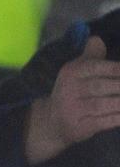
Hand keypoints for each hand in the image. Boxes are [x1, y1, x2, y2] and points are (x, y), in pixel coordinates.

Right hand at [24, 36, 119, 164]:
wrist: (52, 122)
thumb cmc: (72, 93)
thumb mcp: (76, 73)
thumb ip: (90, 57)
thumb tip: (97, 39)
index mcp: (71, 73)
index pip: (94, 67)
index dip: (114, 69)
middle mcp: (70, 89)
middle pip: (101, 86)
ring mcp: (75, 109)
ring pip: (104, 104)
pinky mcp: (82, 126)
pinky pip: (106, 121)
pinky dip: (119, 117)